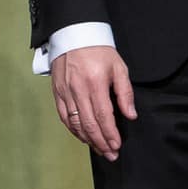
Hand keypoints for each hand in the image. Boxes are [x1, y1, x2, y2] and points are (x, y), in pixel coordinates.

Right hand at [52, 46, 134, 161]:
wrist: (74, 34)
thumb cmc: (99, 51)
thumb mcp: (119, 67)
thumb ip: (125, 93)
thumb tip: (130, 115)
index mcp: (95, 83)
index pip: (103, 116)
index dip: (110, 134)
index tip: (117, 146)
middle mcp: (78, 90)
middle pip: (89, 124)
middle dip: (100, 142)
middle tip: (110, 154)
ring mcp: (65, 92)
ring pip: (75, 123)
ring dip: (87, 139)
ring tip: (98, 149)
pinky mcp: (57, 92)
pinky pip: (64, 116)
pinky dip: (73, 130)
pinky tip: (82, 136)